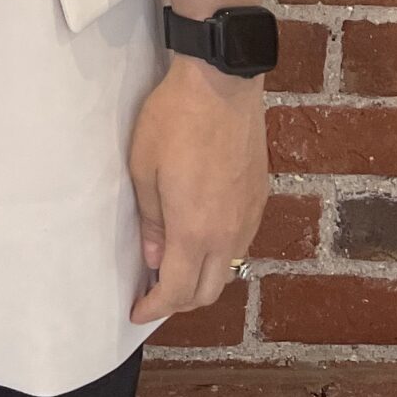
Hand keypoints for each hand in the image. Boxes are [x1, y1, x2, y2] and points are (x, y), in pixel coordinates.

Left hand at [128, 55, 269, 324]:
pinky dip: (218, 254)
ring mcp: (248, 217)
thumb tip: (154, 258)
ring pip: (227, 269)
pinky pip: (239, 242)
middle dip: (179, 301)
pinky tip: (200, 236)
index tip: (137, 312)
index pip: (178, 291)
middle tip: (153, 292)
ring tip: (174, 266)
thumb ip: (151, 221)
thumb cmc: (173, 121)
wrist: (221, 84)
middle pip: (208, 291)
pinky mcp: (259, 198)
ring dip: (201, 278)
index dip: (155, 307)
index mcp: (196, 231)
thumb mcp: (143, 169)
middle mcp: (228, 234)